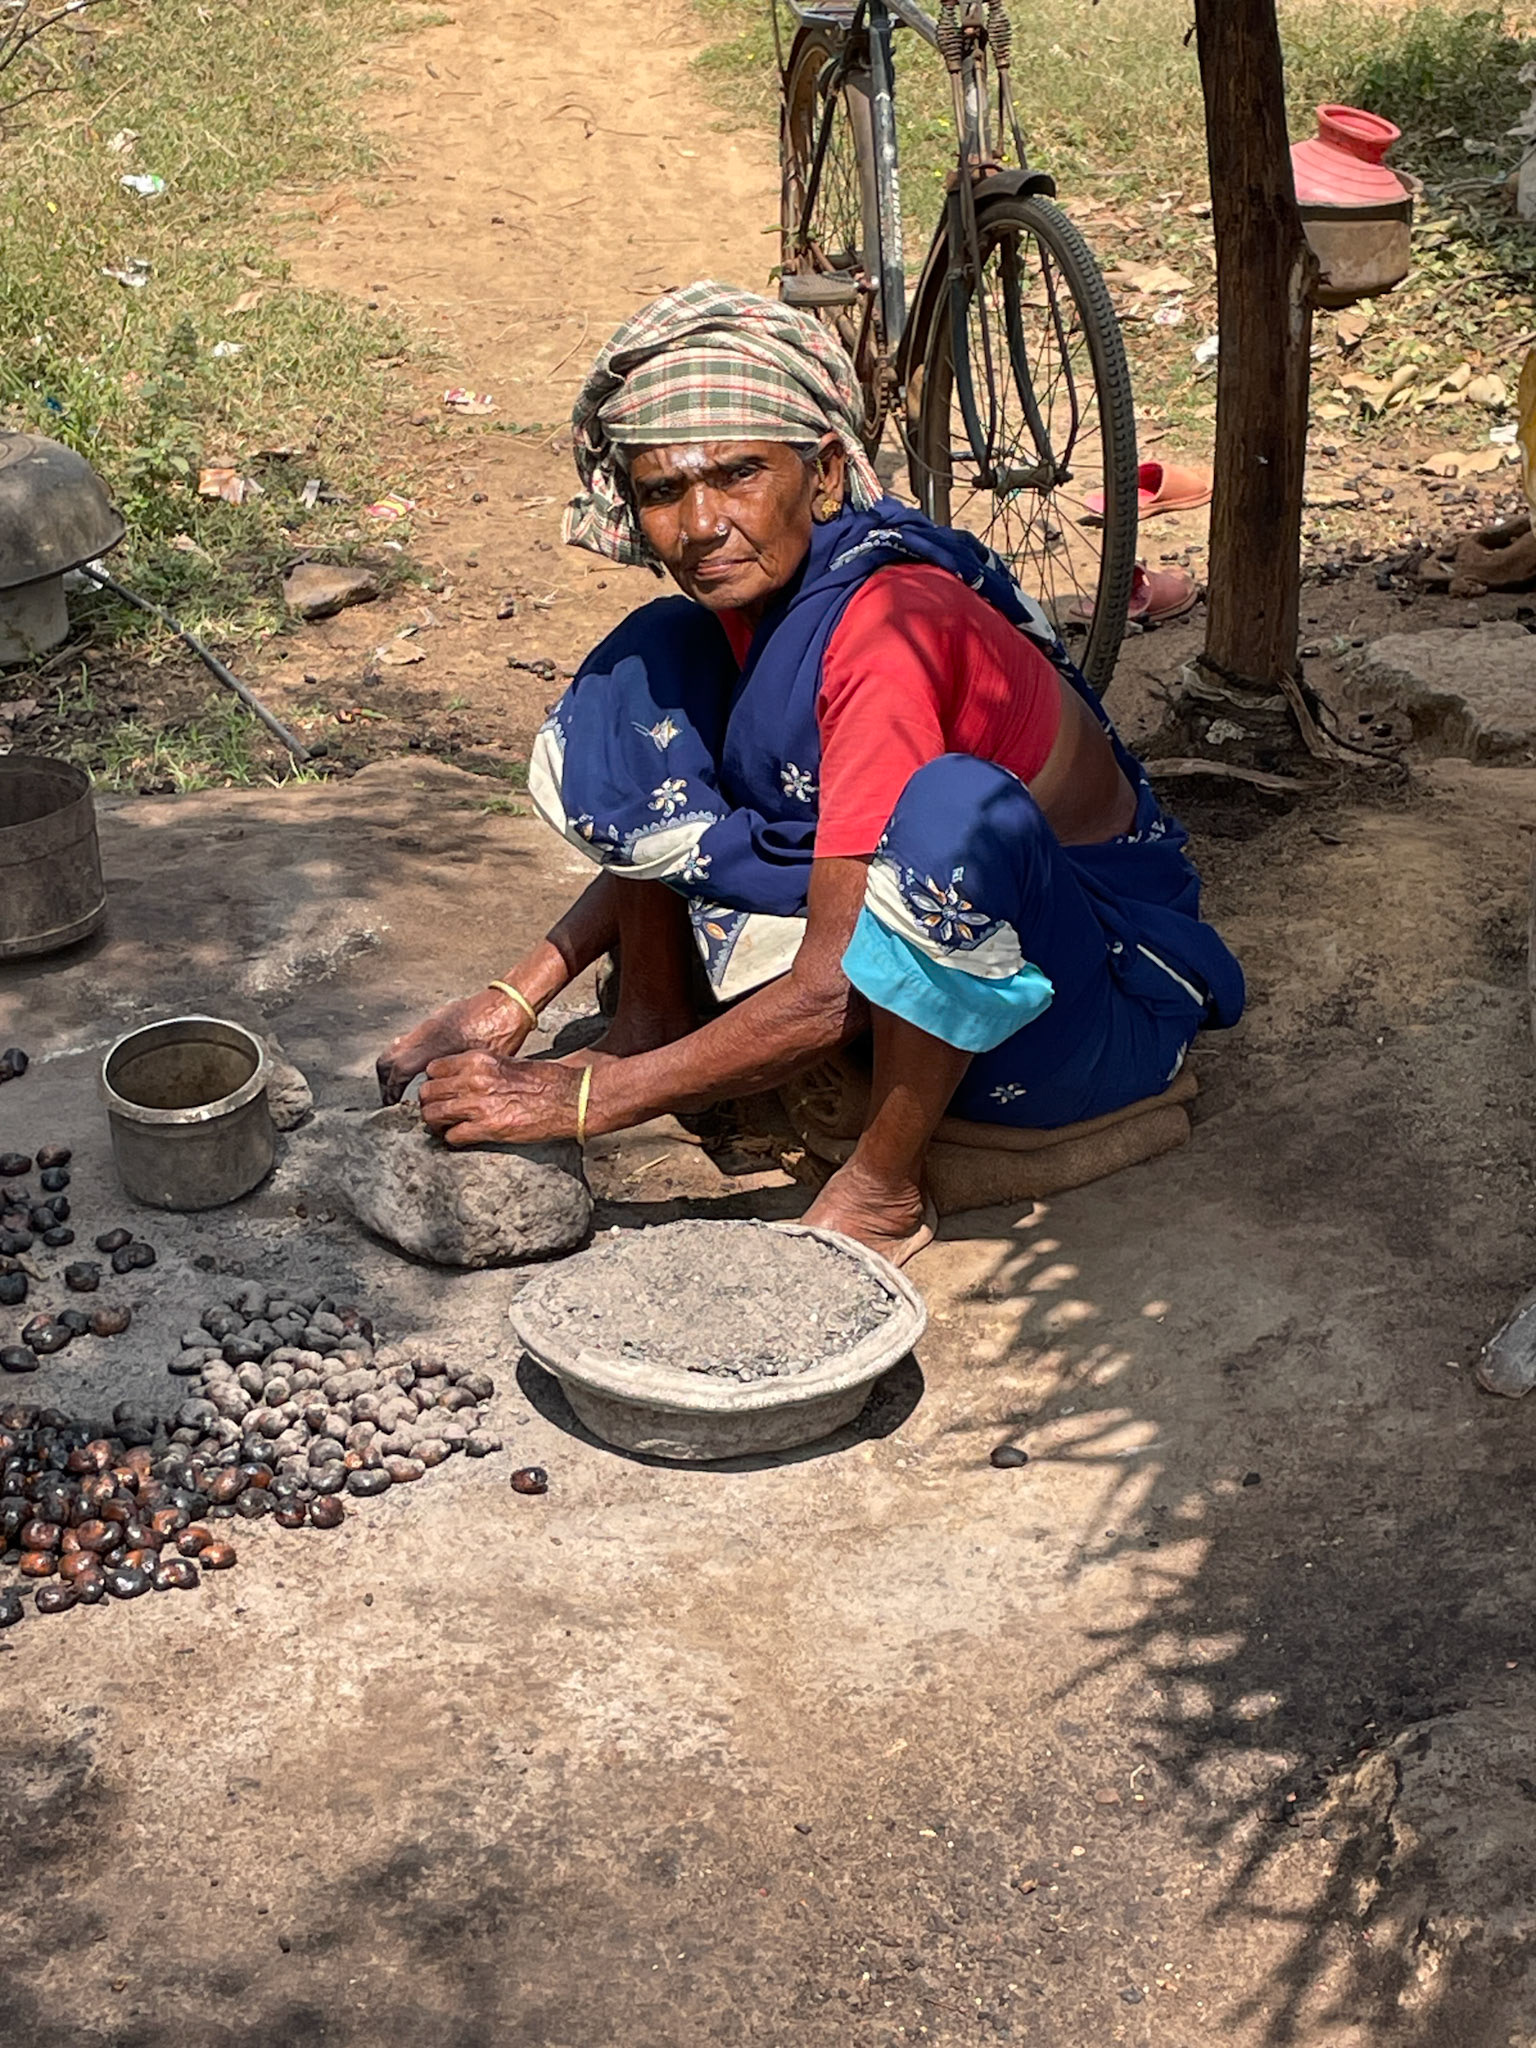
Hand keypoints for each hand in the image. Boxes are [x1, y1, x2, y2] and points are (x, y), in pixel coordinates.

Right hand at [376, 989, 535, 1104]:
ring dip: (392, 1066)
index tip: (392, 1103)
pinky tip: (416, 1067)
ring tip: (399, 1085)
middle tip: (390, 1096)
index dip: (392, 1089)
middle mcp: (426, 1033)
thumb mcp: (481, 1062)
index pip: (399, 1069)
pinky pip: (408, 1038)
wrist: (507, 1002)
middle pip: (388, 1057)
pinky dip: (404, 1055)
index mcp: (436, 1045)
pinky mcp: (434, 1020)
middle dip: (385, 1079)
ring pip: (395, 1046)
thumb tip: (444, 1097)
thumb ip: (458, 1077)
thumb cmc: (501, 1031)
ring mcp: (428, 1024)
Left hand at [419, 1050, 596, 1145]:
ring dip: (436, 1124)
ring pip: (433, 1115)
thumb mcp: (508, 1063)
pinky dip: (452, 1140)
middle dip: (429, 1104)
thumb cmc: (545, 1080)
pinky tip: (462, 1139)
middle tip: (437, 1113)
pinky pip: (452, 1136)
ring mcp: (478, 1104)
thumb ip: (481, 1069)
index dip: (433, 1082)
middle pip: (427, 1093)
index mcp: (478, 1059)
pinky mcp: (487, 1128)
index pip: (433, 1069)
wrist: (570, 1098)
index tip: (440, 1091)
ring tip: (444, 1128)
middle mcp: (473, 1079)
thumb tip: (463, 1080)